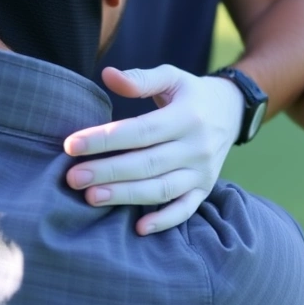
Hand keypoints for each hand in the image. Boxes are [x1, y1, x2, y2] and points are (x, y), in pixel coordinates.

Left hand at [63, 66, 243, 234]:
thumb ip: (141, 78)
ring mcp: (202, 171)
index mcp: (186, 117)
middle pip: (147, 163)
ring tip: (92, 197)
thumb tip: (108, 76)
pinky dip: (165, 221)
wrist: (232, 112)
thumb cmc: (190, 94)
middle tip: (73, 178)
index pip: (140, 131)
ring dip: (126, 195)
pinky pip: (186, 209)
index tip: (71, 145)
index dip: (105, 139)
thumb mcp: (172, 77)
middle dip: (108, 171)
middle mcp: (196, 147)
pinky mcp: (205, 188)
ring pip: (162, 189)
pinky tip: (139, 228)